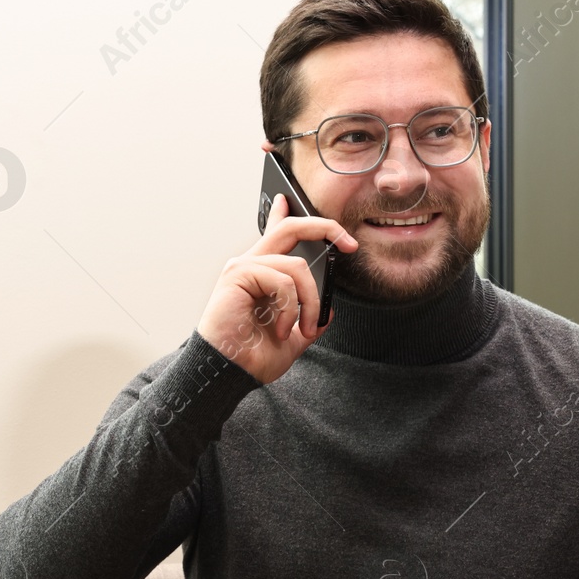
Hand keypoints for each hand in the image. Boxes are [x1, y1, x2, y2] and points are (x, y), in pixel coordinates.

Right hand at [196, 194, 357, 384]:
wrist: (228, 373)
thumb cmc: (251, 357)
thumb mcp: (293, 338)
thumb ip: (309, 320)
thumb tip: (329, 310)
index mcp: (261, 275)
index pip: (275, 233)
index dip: (287, 213)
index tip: (296, 204)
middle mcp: (250, 264)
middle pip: (290, 228)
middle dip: (325, 228)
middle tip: (349, 244)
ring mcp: (243, 267)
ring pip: (298, 266)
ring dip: (311, 301)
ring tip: (304, 328)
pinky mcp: (238, 274)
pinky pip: (284, 280)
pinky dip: (291, 308)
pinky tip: (280, 328)